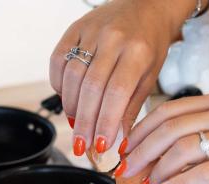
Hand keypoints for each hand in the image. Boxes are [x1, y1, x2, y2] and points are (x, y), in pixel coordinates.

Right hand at [50, 0, 195, 155]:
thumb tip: (118, 142)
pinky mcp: (74, 28)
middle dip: (84, 123)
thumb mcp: (150, 76)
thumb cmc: (150, 44)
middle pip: (91, 88)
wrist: (146, 6)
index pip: (116, 93)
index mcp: (137, 52)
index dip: (105, 121)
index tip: (101, 145)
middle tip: (81, 146)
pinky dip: (59, 85)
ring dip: (71, 107)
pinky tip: (68, 99)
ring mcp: (91, 31)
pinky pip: (58, 61)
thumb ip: (131, 108)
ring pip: (72, 76)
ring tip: (76, 125)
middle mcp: (113, 39)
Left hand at [118, 91, 208, 183]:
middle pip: (167, 129)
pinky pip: (202, 172)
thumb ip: (206, 130)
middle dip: (138, 151)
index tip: (125, 147)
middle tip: (124, 168)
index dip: (140, 130)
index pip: (166, 111)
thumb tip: (169, 154)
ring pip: (180, 149)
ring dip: (155, 168)